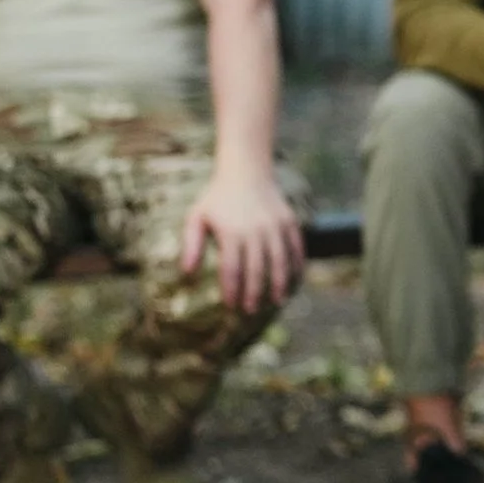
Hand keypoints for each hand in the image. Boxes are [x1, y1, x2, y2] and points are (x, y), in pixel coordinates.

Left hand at [180, 164, 304, 313]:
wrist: (246, 171)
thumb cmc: (217, 198)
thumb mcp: (197, 217)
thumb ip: (191, 244)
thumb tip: (186, 274)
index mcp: (232, 231)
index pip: (233, 268)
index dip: (232, 289)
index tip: (230, 306)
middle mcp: (256, 229)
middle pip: (257, 268)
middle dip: (254, 292)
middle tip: (250, 311)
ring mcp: (276, 225)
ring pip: (280, 260)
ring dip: (279, 283)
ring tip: (276, 301)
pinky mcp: (290, 221)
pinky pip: (296, 247)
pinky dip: (297, 265)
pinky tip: (294, 281)